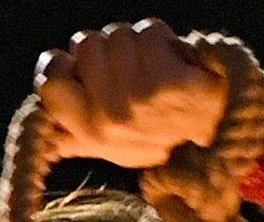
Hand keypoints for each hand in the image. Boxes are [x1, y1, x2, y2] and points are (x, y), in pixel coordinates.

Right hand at [34, 19, 228, 168]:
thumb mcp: (113, 148)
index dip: (62, 63)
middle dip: (109, 46)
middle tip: (131, 67)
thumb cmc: (160, 141)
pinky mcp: (167, 80)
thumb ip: (76, 138)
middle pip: (86, 44)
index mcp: (88, 132)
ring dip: (138, 41)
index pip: (50, 80)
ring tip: (154, 65)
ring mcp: (136, 98)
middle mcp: (107, 117)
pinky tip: (174, 60)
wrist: (217, 146)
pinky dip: (164, 39)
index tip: (80, 66)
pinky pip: (149, 32)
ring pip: (119, 34)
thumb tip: (46, 134)